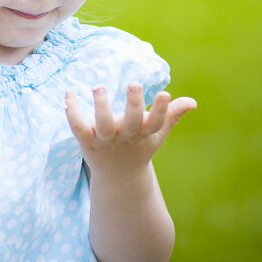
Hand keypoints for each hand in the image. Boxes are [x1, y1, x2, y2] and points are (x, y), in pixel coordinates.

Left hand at [65, 85, 195, 176]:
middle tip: (134, 83)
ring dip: (101, 106)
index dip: (162, 110)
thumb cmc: (139, 148)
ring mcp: (105, 141)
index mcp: (144, 134)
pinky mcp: (86, 142)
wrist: (118, 178)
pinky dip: (72, 111)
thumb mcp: (156, 134)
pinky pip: (78, 127)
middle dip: (134, 104)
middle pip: (132, 123)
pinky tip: (68, 93)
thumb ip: (171, 115)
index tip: (165, 93)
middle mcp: (126, 137)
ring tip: (98, 86)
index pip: (156, 123)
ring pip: (103, 125)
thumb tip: (193, 102)